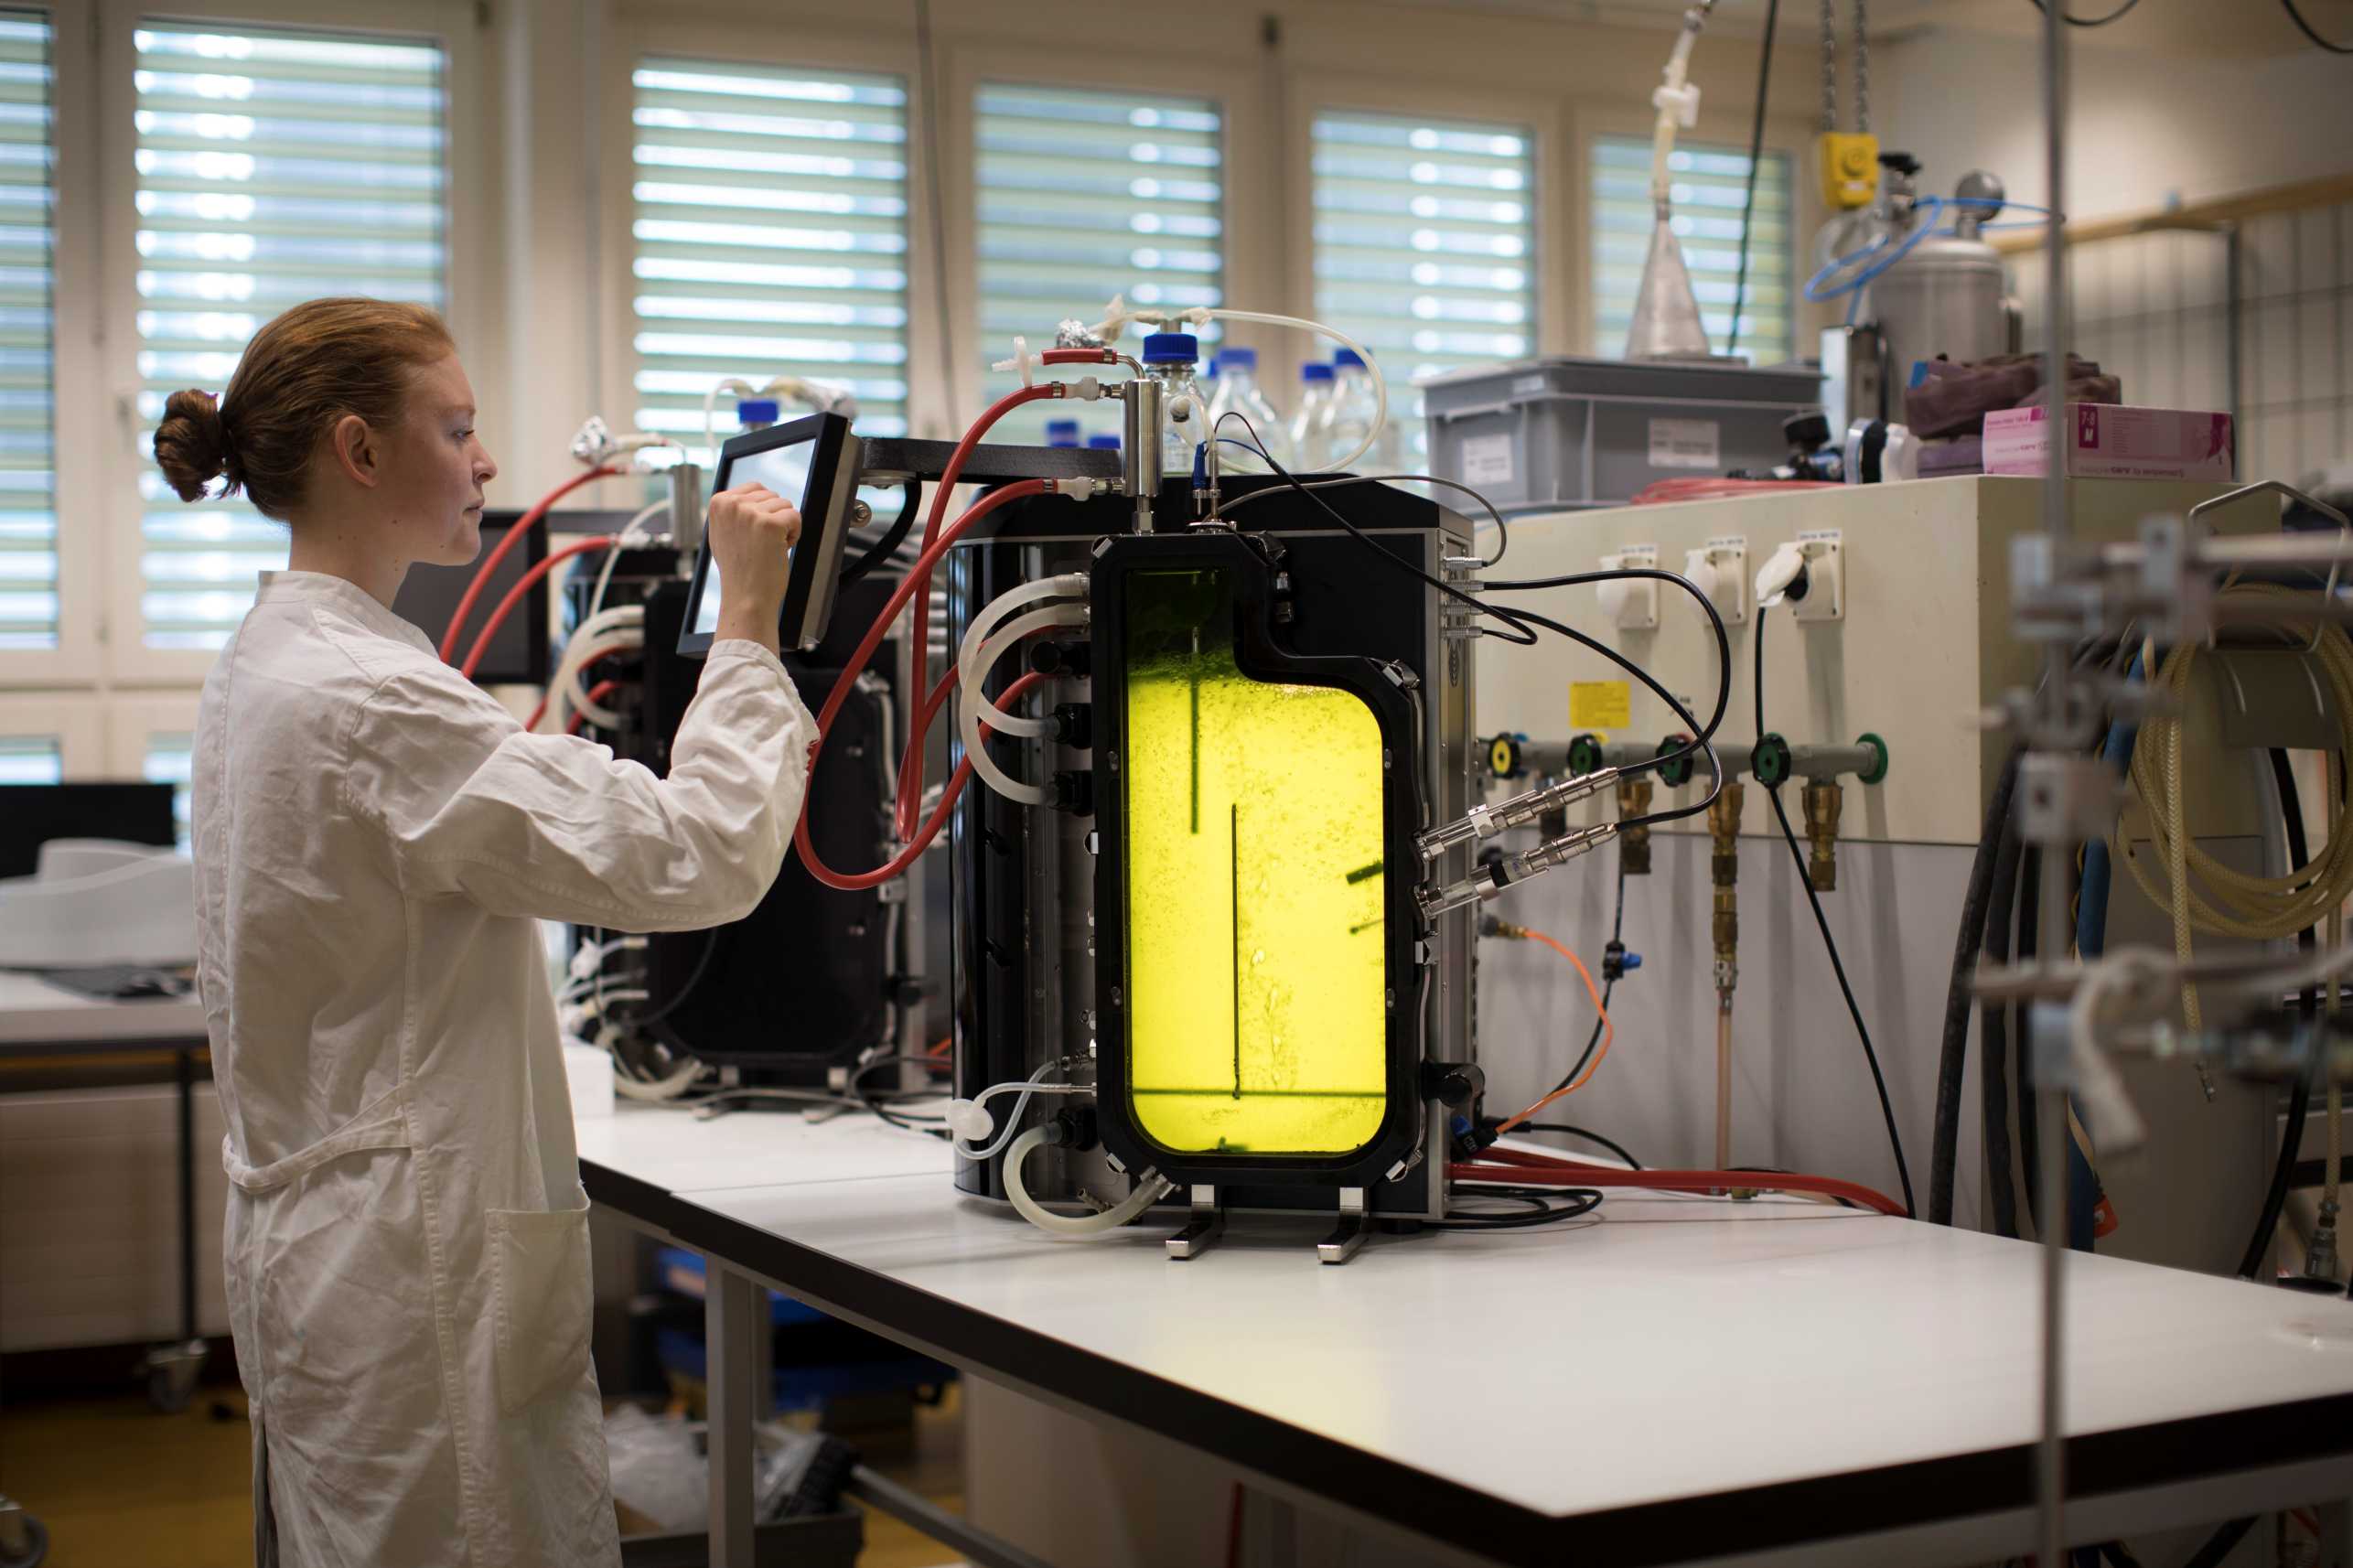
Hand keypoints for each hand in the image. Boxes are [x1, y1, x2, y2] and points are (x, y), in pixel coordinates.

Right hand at [706, 484, 802, 654]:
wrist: (746, 598)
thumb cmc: (739, 571)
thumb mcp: (723, 534)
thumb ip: (733, 512)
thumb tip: (747, 496)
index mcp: (719, 503)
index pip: (756, 488)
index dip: (763, 511)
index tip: (753, 535)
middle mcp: (732, 504)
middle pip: (772, 496)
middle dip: (774, 519)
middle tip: (761, 546)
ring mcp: (750, 513)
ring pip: (786, 505)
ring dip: (784, 528)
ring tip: (768, 549)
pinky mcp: (770, 524)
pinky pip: (795, 517)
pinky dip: (794, 534)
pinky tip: (780, 550)